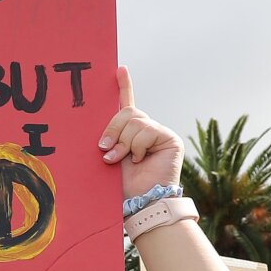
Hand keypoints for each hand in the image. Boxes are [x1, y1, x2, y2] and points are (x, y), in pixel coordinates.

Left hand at [99, 68, 182, 199]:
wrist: (140, 202)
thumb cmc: (121, 185)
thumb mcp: (109, 157)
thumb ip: (109, 140)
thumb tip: (101, 136)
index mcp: (129, 133)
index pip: (126, 104)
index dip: (123, 86)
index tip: (118, 69)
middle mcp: (145, 129)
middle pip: (127, 111)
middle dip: (112, 129)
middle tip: (105, 150)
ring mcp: (158, 133)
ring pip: (135, 121)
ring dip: (123, 142)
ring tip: (121, 160)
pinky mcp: (169, 138)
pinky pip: (146, 131)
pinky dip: (137, 146)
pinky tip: (140, 160)